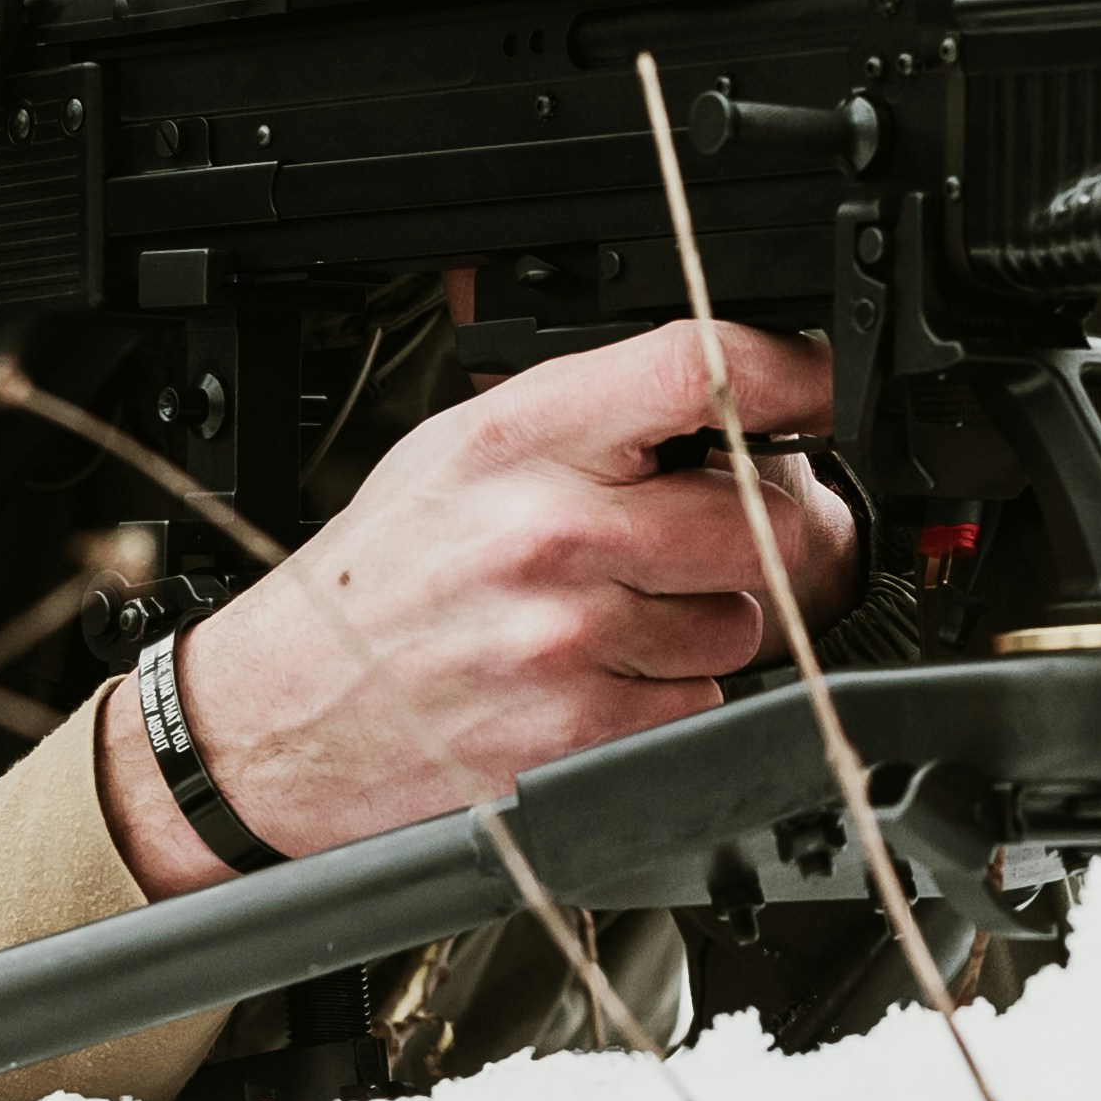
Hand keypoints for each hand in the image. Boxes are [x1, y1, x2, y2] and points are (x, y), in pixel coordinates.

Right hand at [94, 323, 858, 897]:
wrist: (274, 717)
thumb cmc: (376, 578)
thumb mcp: (456, 449)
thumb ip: (588, 419)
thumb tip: (725, 394)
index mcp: (519, 436)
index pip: (696, 370)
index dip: (792, 374)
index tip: (826, 390)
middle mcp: (550, 531)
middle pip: (762, 515)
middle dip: (767, 530)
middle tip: (727, 535)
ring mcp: (569, 638)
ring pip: (745, 619)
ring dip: (714, 622)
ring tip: (625, 616)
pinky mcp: (579, 731)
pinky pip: (702, 701)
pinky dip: (675, 695)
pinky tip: (602, 678)